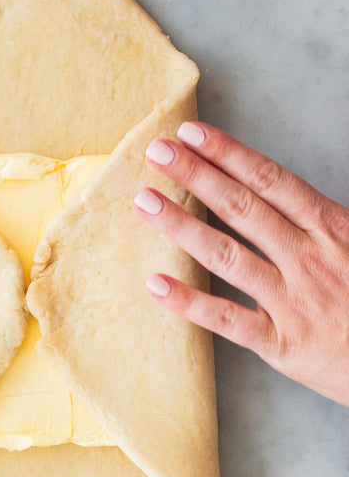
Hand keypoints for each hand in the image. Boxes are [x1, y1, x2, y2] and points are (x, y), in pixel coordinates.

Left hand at [133, 122, 348, 405]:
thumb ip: (321, 219)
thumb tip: (280, 190)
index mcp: (331, 228)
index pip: (270, 180)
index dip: (227, 154)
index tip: (191, 134)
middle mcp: (308, 258)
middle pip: (241, 207)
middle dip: (196, 175)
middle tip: (157, 151)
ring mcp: (292, 300)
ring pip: (226, 256)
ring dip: (182, 226)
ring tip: (145, 202)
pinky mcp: (282, 342)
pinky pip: (228, 319)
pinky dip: (190, 303)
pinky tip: (155, 285)